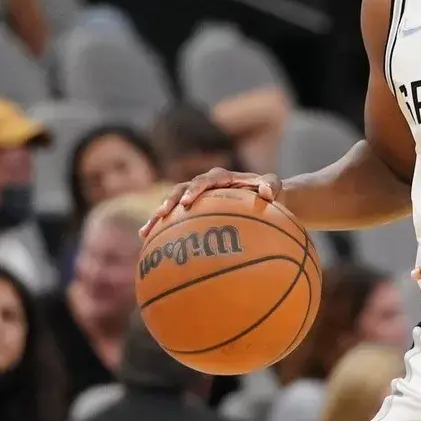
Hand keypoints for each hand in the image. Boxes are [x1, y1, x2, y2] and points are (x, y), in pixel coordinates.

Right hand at [140, 167, 280, 236]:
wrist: (264, 198)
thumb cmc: (269, 192)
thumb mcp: (274, 186)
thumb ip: (272, 185)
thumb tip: (266, 194)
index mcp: (222, 177)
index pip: (206, 180)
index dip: (195, 189)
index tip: (188, 202)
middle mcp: (205, 185)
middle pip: (181, 189)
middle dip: (170, 201)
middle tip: (161, 214)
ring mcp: (197, 198)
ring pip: (173, 204)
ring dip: (159, 216)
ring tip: (145, 231)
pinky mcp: (193, 211)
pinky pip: (175, 219)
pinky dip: (161, 229)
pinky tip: (147, 243)